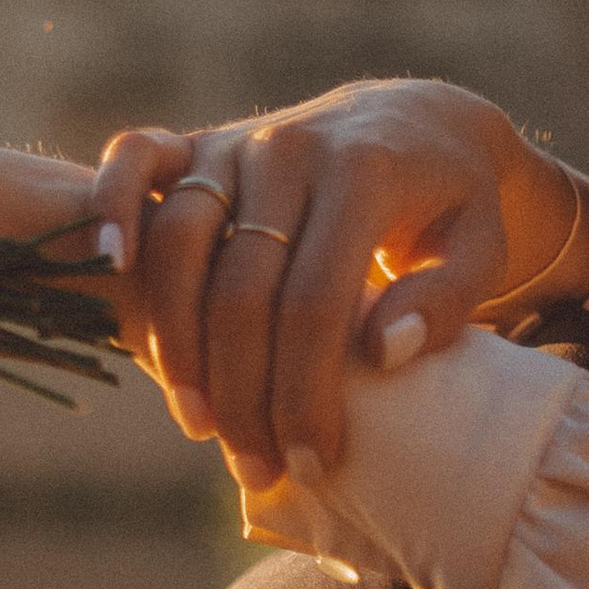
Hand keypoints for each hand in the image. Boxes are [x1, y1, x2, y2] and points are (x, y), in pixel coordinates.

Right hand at [91, 81, 588, 486]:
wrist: (416, 120)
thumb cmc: (450, 206)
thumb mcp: (481, 246)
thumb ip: (445, 298)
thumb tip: (380, 352)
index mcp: (365, 174)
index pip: (316, 301)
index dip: (304, 392)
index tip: (310, 463)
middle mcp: (291, 150)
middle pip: (241, 289)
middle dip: (243, 393)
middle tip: (256, 468)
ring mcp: (236, 141)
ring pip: (179, 244)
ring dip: (178, 344)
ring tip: (198, 422)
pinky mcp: (198, 140)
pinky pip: (133, 161)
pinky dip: (110, 206)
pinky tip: (107, 267)